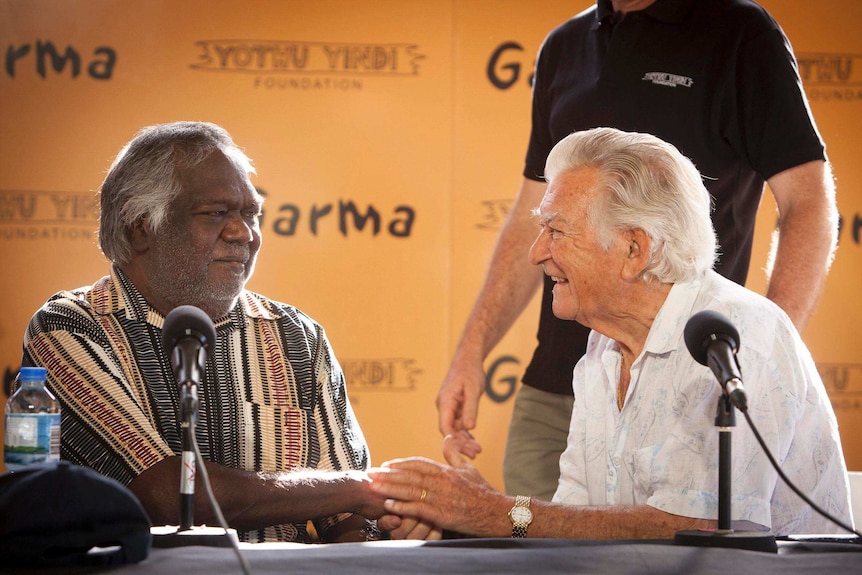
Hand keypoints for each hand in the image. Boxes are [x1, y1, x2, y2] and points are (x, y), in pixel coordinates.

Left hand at [369, 437, 504, 536]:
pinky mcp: (443, 514)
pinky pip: (419, 509)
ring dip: (390, 488)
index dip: (401, 464)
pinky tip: (389, 505)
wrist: (498, 512)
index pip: (419, 463)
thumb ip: (455, 454)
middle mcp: (442, 482)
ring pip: (411, 490)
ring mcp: (442, 498)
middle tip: (371, 474)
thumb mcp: (468, 469)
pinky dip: (403, 507)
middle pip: (410, 475)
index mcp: (447, 470)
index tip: (386, 464)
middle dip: (388, 474)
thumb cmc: (483, 491)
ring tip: (374, 487)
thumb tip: (447, 437)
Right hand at [436, 357, 485, 449]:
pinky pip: (459, 424)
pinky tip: (475, 442)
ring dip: (465, 440)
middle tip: (474, 454)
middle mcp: (444, 406)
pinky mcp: (456, 408)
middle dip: (461, 444)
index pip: (445, 426)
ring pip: (455, 429)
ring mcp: (449, 408)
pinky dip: (467, 433)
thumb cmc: (470, 372)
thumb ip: (471, 409)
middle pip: (450, 431)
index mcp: (445, 402)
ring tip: (477, 451)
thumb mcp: (473, 390)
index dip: (452, 440)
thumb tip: (469, 427)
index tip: (461, 451)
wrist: (468, 359)